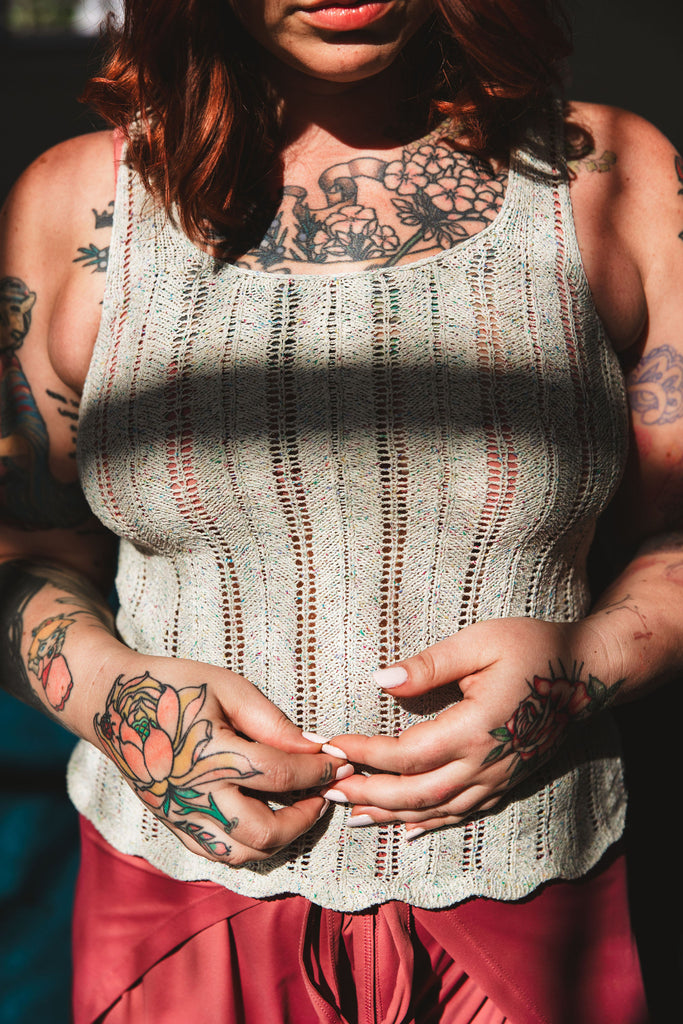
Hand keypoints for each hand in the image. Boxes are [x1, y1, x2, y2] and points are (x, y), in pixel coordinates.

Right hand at [90, 652, 348, 864]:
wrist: (112, 705)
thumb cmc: (175, 685)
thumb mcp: (226, 686)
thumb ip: (270, 721)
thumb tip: (314, 747)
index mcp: (209, 754)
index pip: (279, 774)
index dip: (319, 770)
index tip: (342, 760)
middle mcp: (194, 794)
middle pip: (264, 832)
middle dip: (305, 818)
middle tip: (325, 794)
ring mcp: (181, 815)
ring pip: (244, 854)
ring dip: (283, 839)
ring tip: (302, 809)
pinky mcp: (174, 824)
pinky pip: (220, 854)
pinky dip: (253, 847)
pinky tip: (270, 821)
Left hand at [325, 617, 621, 835]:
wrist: (587, 672)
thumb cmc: (533, 648)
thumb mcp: (480, 643)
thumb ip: (429, 664)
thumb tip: (380, 679)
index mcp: (475, 728)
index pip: (406, 753)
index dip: (365, 754)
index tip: (332, 745)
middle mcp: (485, 763)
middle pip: (416, 794)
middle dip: (369, 795)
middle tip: (329, 789)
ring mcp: (498, 778)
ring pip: (437, 811)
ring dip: (392, 816)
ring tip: (353, 815)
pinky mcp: (507, 782)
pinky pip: (463, 814)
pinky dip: (430, 824)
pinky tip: (406, 830)